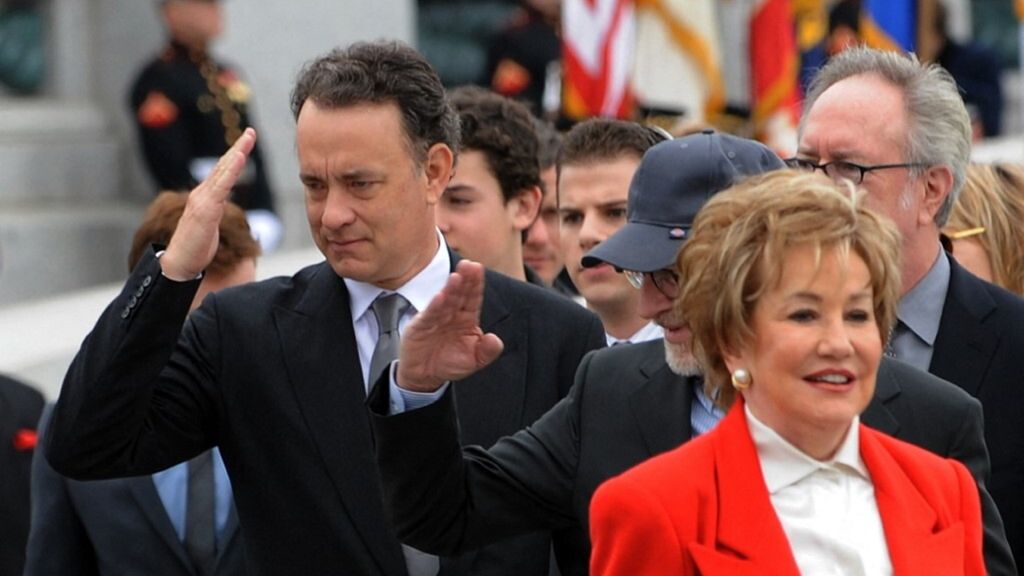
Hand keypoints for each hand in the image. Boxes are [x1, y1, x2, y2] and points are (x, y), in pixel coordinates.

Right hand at [160, 128, 256, 280]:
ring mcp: (202, 201)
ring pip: (222, 173)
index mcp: (205, 198)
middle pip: (223, 167)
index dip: (234, 156)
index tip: (246, 141)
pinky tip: (239, 159)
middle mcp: (202, 195)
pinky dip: (230, 171)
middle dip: (238, 148)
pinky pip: (220, 188)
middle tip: (251, 131)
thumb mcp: (209, 226)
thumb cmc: (194, 247)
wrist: (178, 264)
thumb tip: (221, 205)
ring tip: (247, 139)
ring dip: (236, 154)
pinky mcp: (205, 211)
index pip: (222, 173)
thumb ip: (214, 211)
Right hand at [396, 260, 503, 391]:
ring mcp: (436, 319)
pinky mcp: (421, 327)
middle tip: (469, 265)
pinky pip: (429, 315)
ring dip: (451, 289)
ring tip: (457, 276)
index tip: (479, 269)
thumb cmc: (450, 363)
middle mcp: (452, 314)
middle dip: (465, 279)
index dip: (476, 284)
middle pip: (460, 294)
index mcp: (467, 319)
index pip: (473, 298)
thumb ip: (487, 352)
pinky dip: (434, 306)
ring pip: (445, 301)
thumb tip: (496, 340)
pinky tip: (440, 297)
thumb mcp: (473, 361)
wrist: (425, 376)